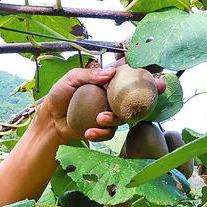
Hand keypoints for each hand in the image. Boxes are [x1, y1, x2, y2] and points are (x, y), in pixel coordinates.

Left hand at [38, 63, 165, 142]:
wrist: (50, 120)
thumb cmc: (59, 96)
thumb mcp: (70, 80)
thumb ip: (88, 75)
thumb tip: (110, 73)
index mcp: (106, 82)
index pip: (127, 76)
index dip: (144, 75)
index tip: (157, 78)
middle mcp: (111, 98)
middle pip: (134, 98)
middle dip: (147, 98)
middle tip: (150, 97)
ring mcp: (109, 113)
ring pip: (122, 117)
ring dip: (113, 118)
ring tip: (99, 119)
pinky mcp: (103, 129)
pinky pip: (109, 132)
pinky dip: (100, 132)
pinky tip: (89, 131)